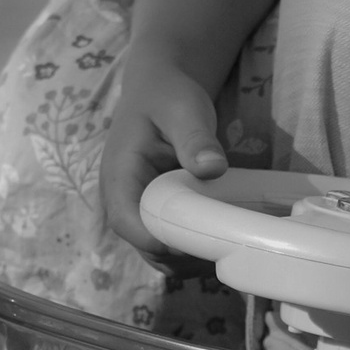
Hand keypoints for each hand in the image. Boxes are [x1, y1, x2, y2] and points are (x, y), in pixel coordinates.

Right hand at [102, 51, 228, 256]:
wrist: (162, 91)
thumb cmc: (168, 97)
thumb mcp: (184, 109)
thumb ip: (195, 137)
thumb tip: (211, 167)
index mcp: (120, 177)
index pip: (129, 224)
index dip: (164, 240)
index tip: (205, 238)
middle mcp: (123, 202)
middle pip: (146, 249)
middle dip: (185, 256)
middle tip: (228, 242)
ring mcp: (139, 212)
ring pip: (160, 255)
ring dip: (192, 258)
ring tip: (229, 240)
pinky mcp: (157, 215)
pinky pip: (171, 245)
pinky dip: (194, 249)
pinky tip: (222, 235)